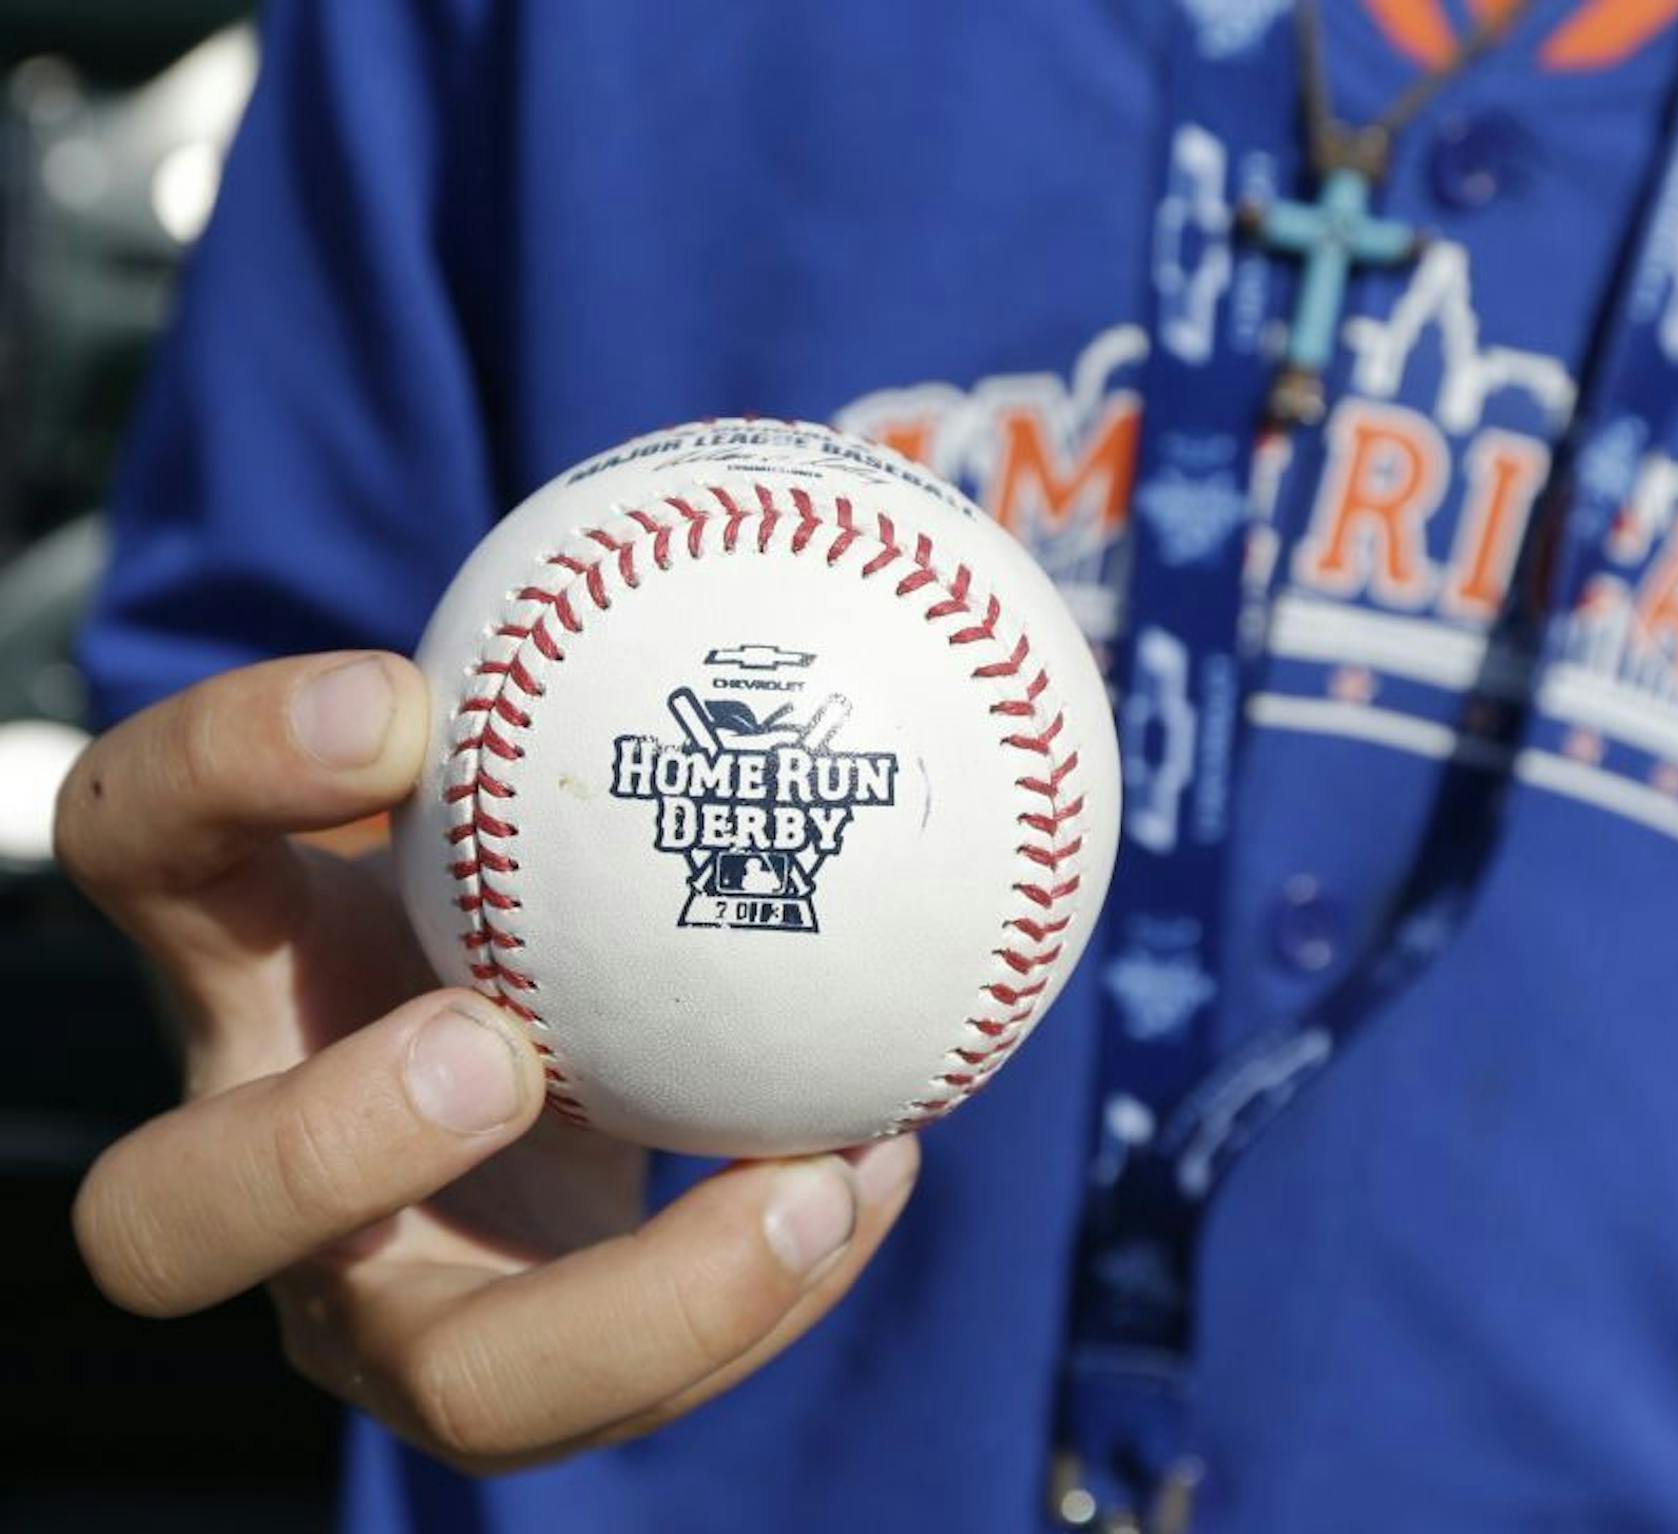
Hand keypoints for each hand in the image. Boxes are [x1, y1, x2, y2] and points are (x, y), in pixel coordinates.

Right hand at [58, 653, 918, 1471]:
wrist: (566, 1044)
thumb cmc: (546, 869)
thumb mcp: (546, 771)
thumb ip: (613, 674)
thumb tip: (852, 517)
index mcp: (239, 953)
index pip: (140, 838)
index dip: (221, 769)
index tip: (394, 700)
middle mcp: (262, 1155)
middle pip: (170, 1216)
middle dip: (320, 1147)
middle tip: (495, 1047)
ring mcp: (386, 1298)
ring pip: (456, 1383)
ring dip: (644, 1300)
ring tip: (818, 1174)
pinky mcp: (518, 1374)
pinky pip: (638, 1385)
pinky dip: (774, 1284)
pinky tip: (885, 1164)